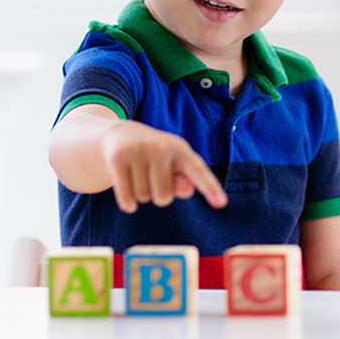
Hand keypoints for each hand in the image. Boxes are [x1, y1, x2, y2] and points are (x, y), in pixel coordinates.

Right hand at [100, 120, 227, 212]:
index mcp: (180, 149)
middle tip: (150, 176)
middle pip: (164, 196)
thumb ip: (183, 180)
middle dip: (157, 194)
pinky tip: (126, 190)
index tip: (221, 203)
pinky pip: (127, 199)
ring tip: (138, 174)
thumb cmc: (154, 156)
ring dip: (141, 195)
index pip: (197, 171)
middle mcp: (160, 147)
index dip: (210, 187)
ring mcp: (138, 151)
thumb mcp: (172, 165)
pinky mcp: (118, 158)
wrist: (118, 135)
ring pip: (144, 198)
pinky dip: (127, 202)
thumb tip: (188, 188)